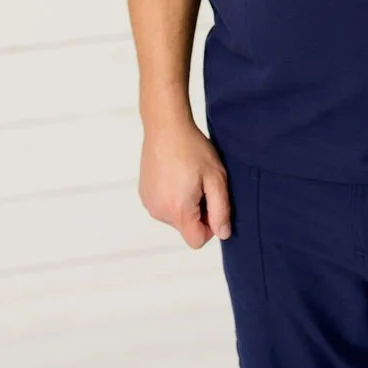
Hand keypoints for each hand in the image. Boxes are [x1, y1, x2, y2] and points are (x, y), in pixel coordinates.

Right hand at [139, 119, 231, 248]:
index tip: (211, 202)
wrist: (166, 126)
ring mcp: (149, 203)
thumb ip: (221, 210)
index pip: (197, 240)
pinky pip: (164, 205)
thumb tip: (223, 233)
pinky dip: (172, 195)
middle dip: (198, 212)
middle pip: (186, 228)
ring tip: (188, 176)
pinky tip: (176, 173)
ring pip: (175, 216)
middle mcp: (159, 212)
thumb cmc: (192, 148)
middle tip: (201, 183)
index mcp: (178, 211)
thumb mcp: (216, 177)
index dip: (210, 226)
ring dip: (185, 203)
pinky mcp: (144, 194)